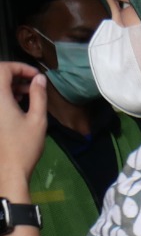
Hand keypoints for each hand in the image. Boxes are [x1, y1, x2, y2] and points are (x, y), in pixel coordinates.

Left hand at [0, 64, 47, 185]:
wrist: (9, 168)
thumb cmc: (25, 146)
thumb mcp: (37, 120)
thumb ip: (39, 96)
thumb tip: (40, 79)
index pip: (4, 69)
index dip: (20, 67)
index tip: (36, 75)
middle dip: (16, 75)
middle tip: (34, 83)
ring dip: (11, 85)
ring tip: (29, 94)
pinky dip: (5, 95)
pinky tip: (19, 102)